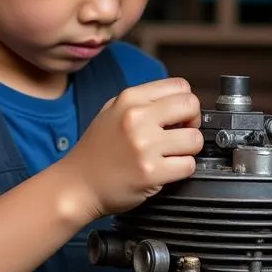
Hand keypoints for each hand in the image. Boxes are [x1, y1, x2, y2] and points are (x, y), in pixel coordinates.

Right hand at [64, 77, 201, 217]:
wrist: (76, 185)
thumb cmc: (96, 151)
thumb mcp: (113, 112)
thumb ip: (145, 103)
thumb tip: (179, 104)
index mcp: (130, 99)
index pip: (181, 86)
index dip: (185, 104)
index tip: (178, 118)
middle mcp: (137, 118)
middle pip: (192, 106)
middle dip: (192, 123)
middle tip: (180, 135)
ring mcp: (144, 145)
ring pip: (195, 139)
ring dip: (188, 150)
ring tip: (170, 155)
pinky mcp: (151, 172)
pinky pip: (188, 165)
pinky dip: (182, 170)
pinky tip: (165, 170)